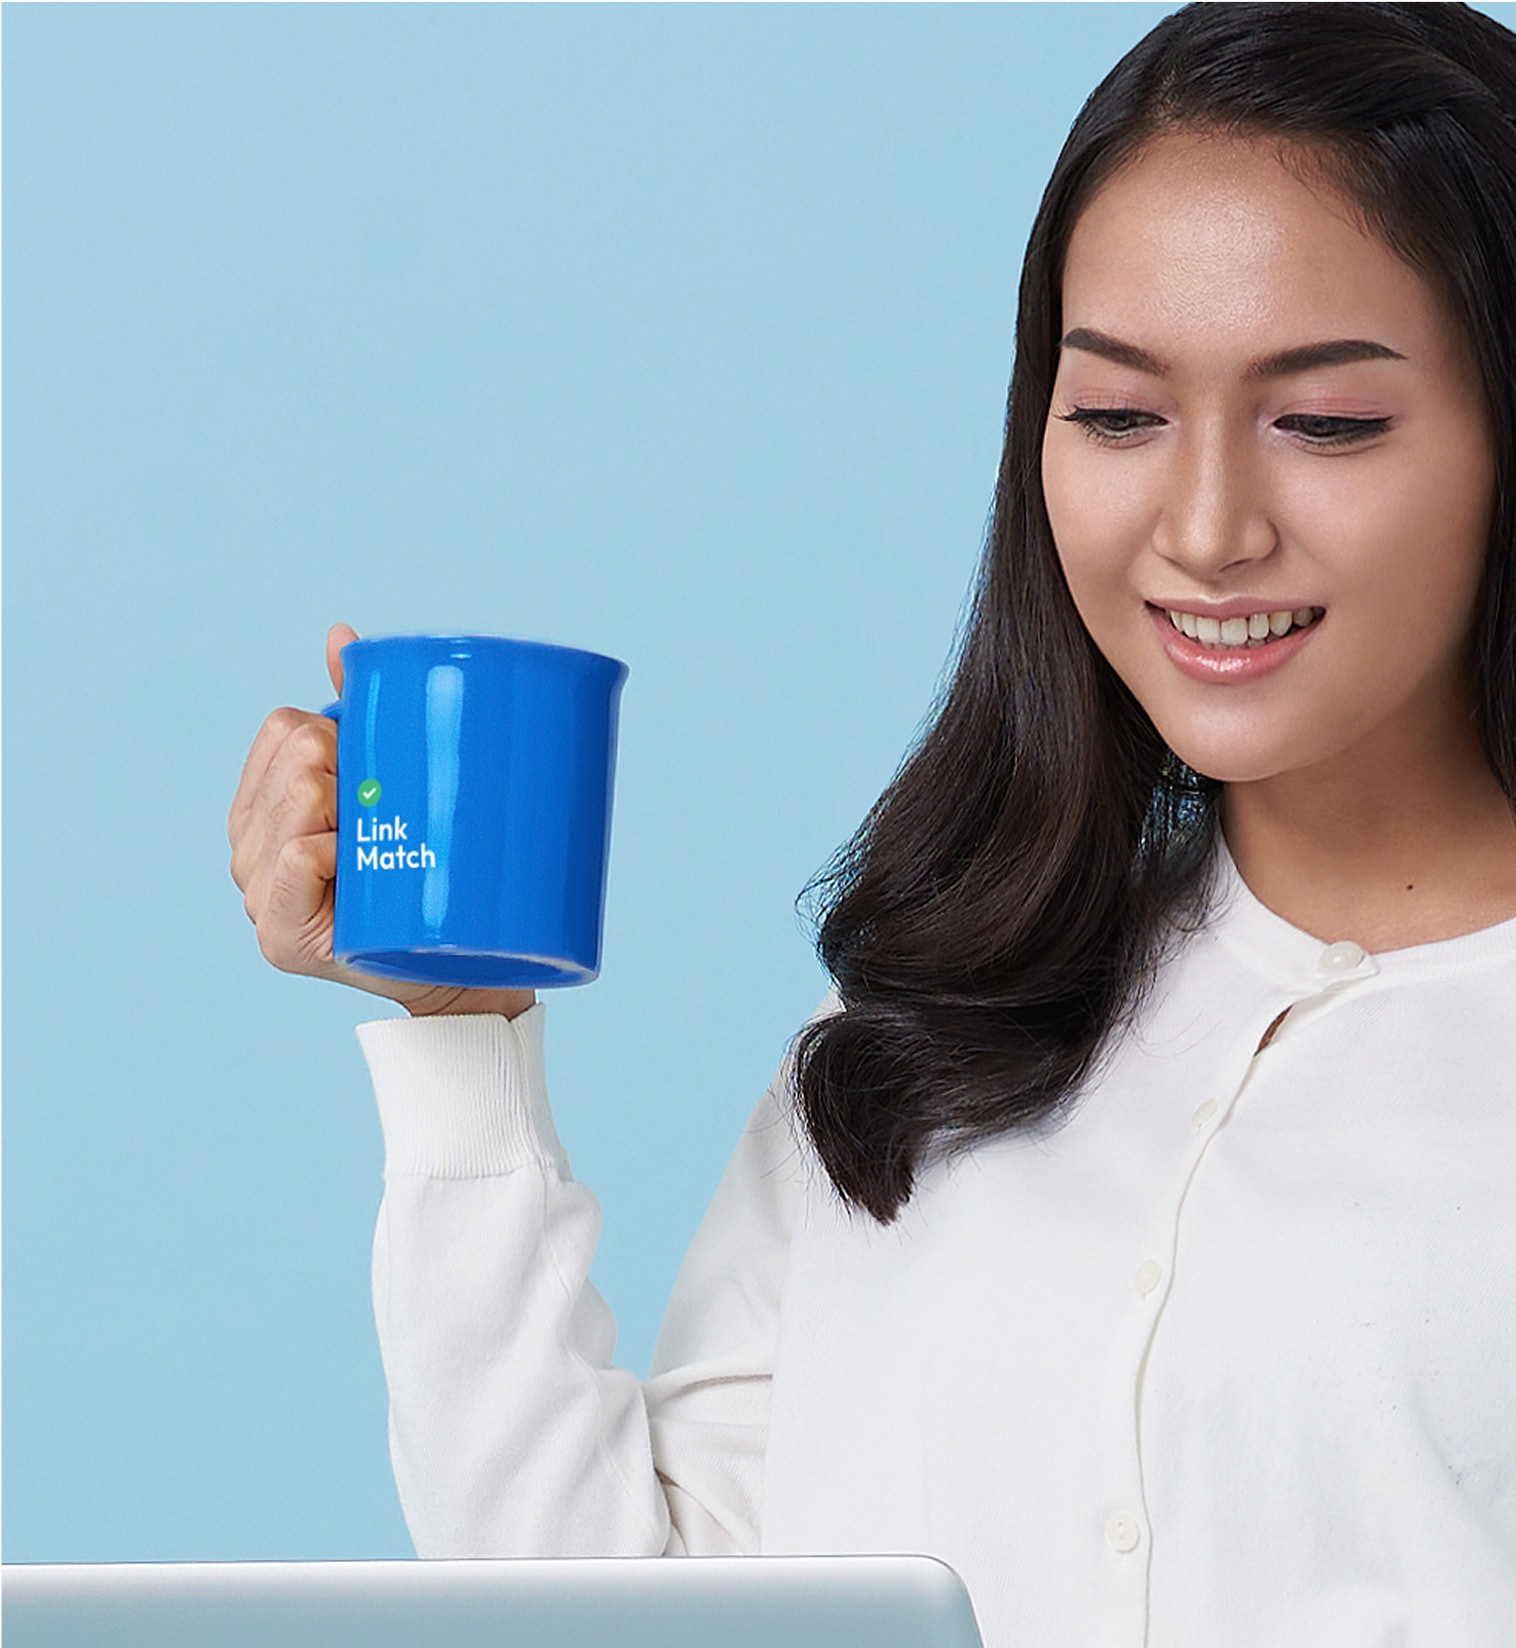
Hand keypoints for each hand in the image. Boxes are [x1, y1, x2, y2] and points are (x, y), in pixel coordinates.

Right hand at [228, 623, 535, 1019]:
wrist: (462, 969)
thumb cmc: (430, 872)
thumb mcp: (398, 784)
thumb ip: (362, 710)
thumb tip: (340, 634)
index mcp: (265, 806)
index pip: (283, 729)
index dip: (339, 732)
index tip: (379, 769)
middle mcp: (248, 848)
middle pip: (296, 757)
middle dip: (352, 769)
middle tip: (390, 815)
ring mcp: (257, 894)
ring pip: (298, 800)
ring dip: (351, 812)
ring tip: (381, 847)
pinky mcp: (281, 937)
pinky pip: (299, 857)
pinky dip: (331, 852)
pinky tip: (357, 870)